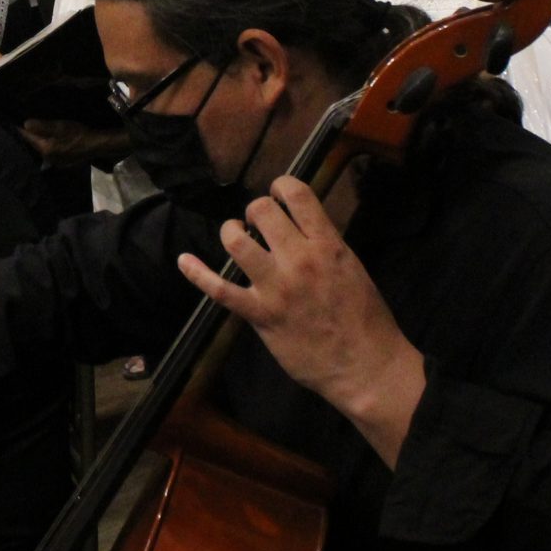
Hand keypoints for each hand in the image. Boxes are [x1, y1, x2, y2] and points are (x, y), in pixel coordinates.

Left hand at [19, 119, 127, 168]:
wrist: (96, 145)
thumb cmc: (78, 134)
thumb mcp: (59, 126)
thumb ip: (41, 126)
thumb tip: (24, 124)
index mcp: (44, 149)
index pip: (27, 137)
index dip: (20, 128)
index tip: (14, 120)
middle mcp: (47, 158)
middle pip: (34, 144)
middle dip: (30, 135)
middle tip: (25, 123)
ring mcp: (56, 162)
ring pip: (42, 149)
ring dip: (39, 140)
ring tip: (37, 130)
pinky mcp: (63, 162)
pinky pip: (51, 152)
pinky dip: (48, 145)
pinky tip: (52, 139)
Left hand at [174, 178, 422, 459]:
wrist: (365, 365)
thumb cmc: (367, 320)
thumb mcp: (352, 268)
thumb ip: (325, 247)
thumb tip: (300, 231)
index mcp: (328, 245)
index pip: (296, 194)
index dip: (280, 186)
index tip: (277, 195)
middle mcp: (300, 259)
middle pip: (261, 211)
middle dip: (254, 211)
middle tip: (257, 224)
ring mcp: (277, 287)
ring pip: (236, 242)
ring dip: (230, 233)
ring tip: (235, 237)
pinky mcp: (260, 314)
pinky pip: (219, 289)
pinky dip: (197, 273)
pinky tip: (184, 261)